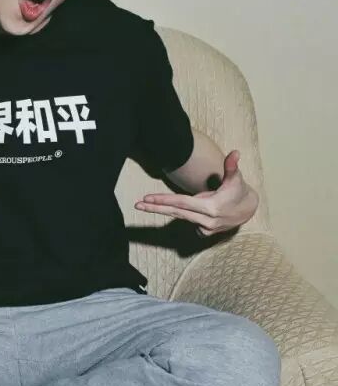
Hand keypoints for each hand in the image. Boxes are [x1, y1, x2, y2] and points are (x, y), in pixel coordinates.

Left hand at [134, 150, 258, 236]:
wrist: (248, 210)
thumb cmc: (238, 191)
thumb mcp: (236, 179)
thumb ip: (232, 166)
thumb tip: (235, 153)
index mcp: (211, 208)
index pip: (182, 203)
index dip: (164, 200)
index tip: (148, 198)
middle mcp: (207, 220)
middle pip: (176, 212)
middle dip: (155, 208)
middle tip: (137, 204)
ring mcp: (205, 228)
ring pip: (179, 217)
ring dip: (162, 211)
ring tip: (145, 204)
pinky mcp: (205, 232)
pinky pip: (188, 221)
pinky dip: (180, 214)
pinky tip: (175, 209)